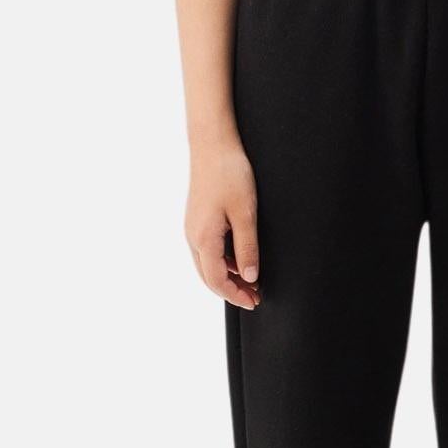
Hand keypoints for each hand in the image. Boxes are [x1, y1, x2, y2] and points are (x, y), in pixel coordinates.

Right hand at [186, 137, 260, 308]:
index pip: (216, 280)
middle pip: (208, 276)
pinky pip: (208, 249)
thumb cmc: (229, 174)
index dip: (235, 295)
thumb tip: (250, 277)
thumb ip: (247, 248)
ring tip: (251, 281)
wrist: (212, 145)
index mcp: (203, 238)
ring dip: (228, 276)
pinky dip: (223, 261)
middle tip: (254, 298)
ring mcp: (193, 228)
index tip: (254, 302)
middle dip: (231, 290)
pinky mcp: (197, 219)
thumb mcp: (245, 214)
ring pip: (207, 264)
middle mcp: (193, 236)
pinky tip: (240, 259)